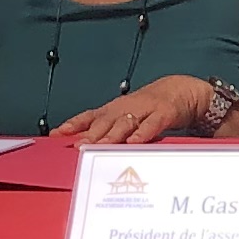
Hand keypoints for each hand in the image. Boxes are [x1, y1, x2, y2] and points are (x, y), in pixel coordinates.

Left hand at [53, 73, 227, 145]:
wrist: (182, 90)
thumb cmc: (150, 108)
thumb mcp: (127, 116)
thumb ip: (108, 130)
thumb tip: (84, 145)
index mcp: (115, 109)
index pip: (89, 116)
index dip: (73, 125)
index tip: (57, 135)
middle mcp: (126, 108)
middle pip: (104, 122)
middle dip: (89, 135)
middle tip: (77, 147)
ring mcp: (144, 109)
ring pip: (124, 124)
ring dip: (110, 136)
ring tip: (98, 147)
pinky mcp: (163, 113)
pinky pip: (151, 124)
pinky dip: (142, 133)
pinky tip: (133, 142)